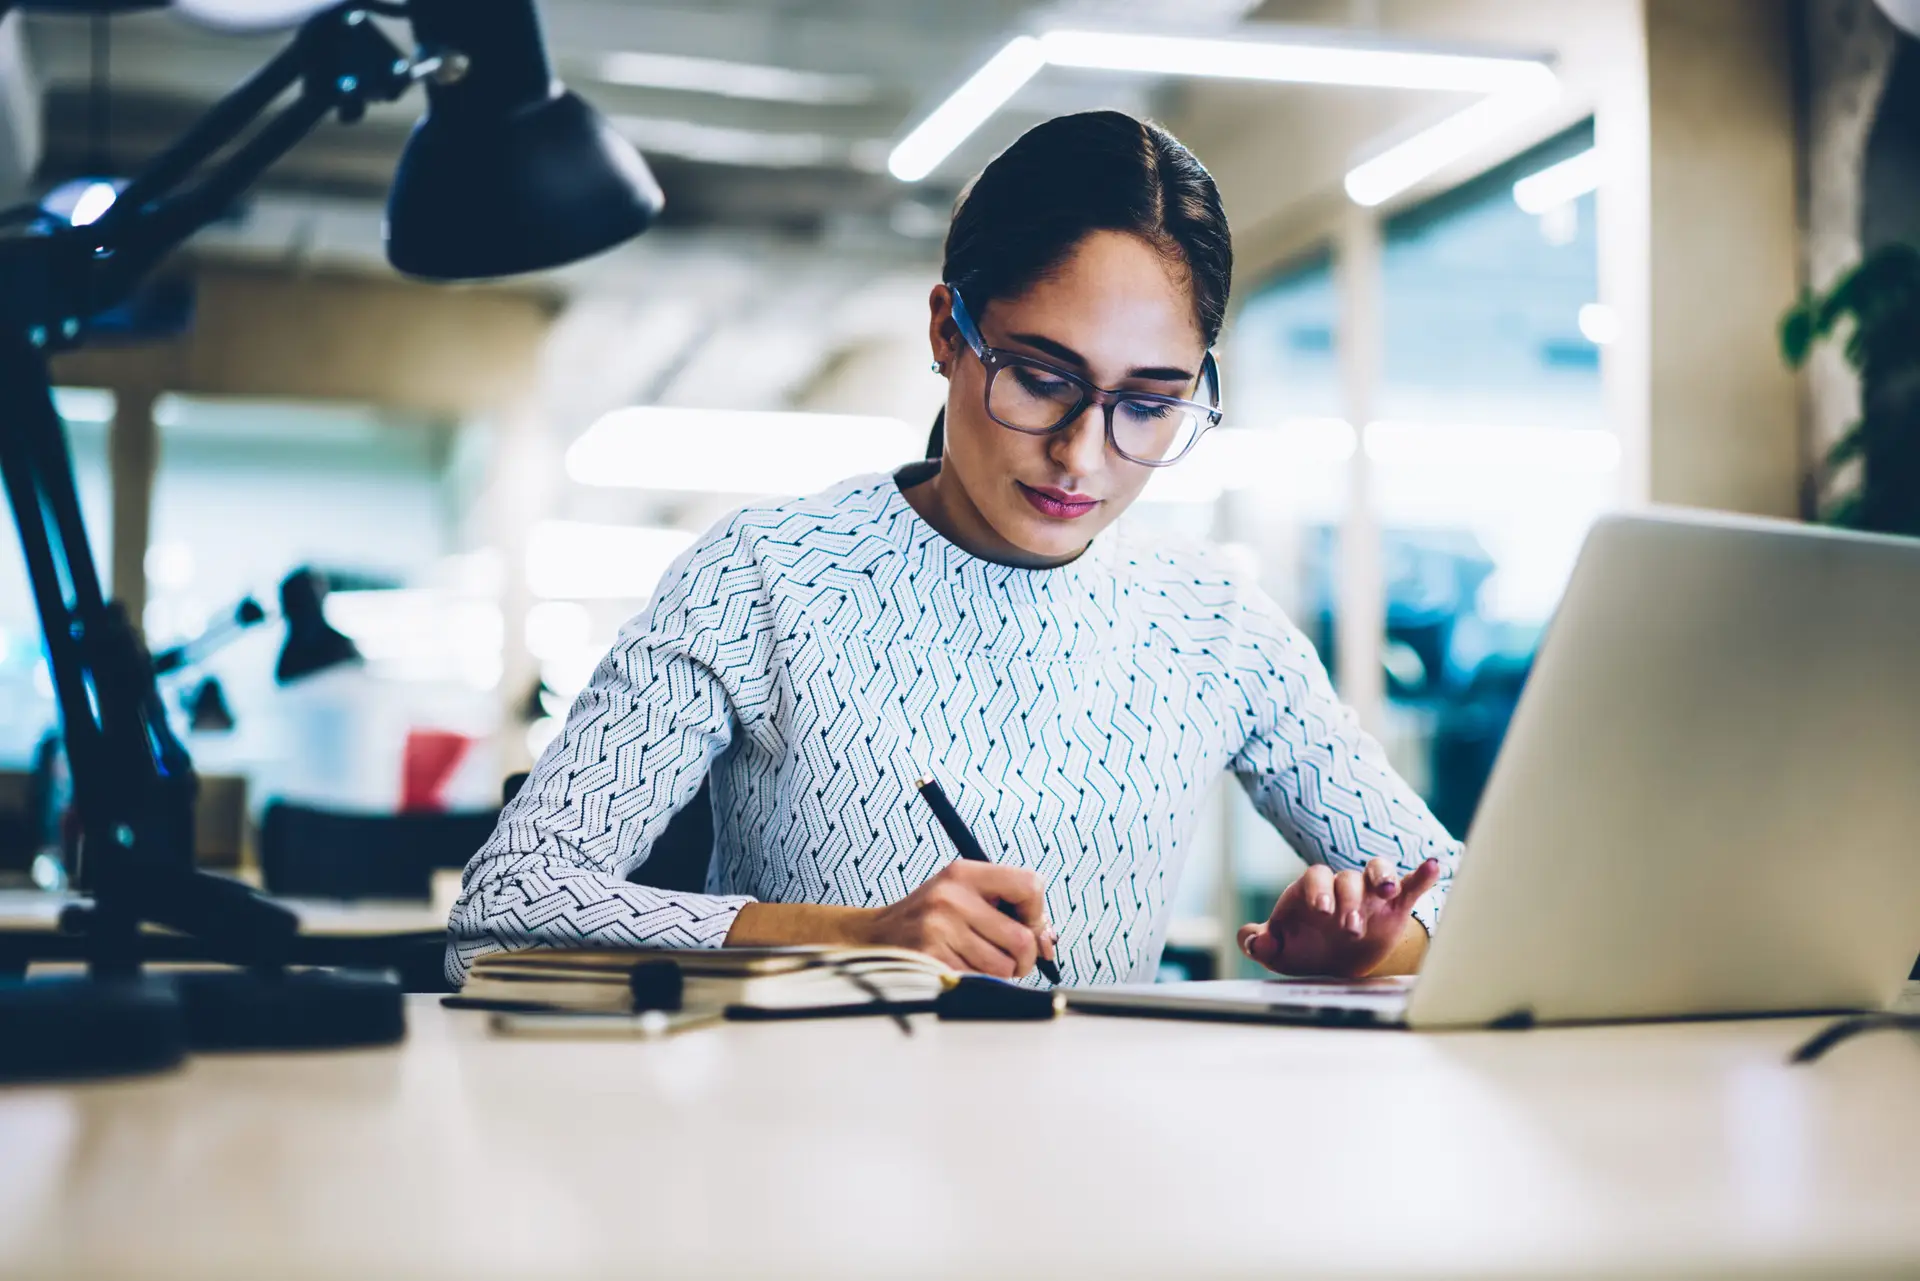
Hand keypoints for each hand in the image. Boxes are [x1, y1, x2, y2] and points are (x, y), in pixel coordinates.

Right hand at [861, 861, 1056, 979]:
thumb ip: (1010, 910)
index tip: (1024, 923)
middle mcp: (952, 896)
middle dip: (1024, 958)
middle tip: (1010, 958)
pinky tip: (959, 967)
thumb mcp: (964, 895)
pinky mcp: (932, 958)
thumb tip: (1047, 943)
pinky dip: (977, 982)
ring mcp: (940, 928)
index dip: (1036, 913)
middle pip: (1023, 938)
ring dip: (999, 973)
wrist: (875, 936)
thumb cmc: (930, 918)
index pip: (1030, 885)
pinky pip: (980, 982)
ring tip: (977, 960)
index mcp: (964, 872)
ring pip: (1004, 967)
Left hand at [1236, 858, 1441, 978]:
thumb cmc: (1303, 951)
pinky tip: (1434, 866)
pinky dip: (1422, 875)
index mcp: (1312, 891)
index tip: (1322, 911)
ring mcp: (1369, 894)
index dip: (1319, 891)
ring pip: (1377, 871)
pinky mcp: (1394, 906)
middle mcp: (1342, 886)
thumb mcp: (1279, 951)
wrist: (1334, 965)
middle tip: (1351, 929)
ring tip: (1389, 888)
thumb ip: (1260, 942)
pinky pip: (1410, 885)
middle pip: (1348, 879)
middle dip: (1350, 901)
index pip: (1316, 877)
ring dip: (1383, 876)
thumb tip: (1253, 940)